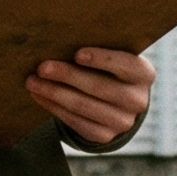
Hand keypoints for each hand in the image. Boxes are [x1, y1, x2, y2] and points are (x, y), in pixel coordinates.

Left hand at [28, 47, 153, 144]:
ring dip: (54, 93)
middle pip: (99, 87)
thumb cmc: (110, 69)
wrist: (118, 103)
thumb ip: (99, 48)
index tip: (77, 53)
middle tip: (42, 67)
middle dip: (67, 76)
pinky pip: (75, 121)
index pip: (126, 65)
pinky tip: (39, 95)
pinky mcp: (104, 136)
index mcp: (144, 74)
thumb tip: (61, 40)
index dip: (103, 59)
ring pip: (83, 106)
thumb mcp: (113, 56)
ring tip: (32, 81)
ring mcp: (122, 121)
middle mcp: (137, 100)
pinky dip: (54, 107)